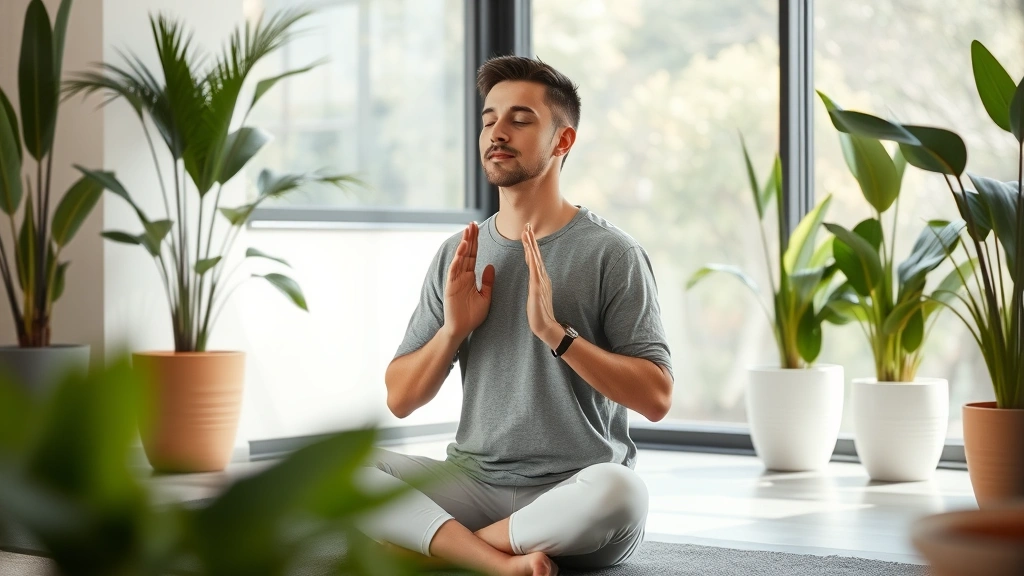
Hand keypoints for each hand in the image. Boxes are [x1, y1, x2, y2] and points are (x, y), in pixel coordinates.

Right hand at [443, 222, 495, 340]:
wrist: (462, 329)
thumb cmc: (473, 315)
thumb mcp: (486, 296)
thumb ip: (488, 281)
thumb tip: (491, 266)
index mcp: (470, 276)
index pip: (473, 255)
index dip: (476, 242)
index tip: (477, 228)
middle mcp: (462, 275)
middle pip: (466, 253)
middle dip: (470, 238)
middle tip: (472, 223)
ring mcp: (455, 280)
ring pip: (459, 259)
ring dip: (463, 246)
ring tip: (467, 232)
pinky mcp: (450, 287)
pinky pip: (454, 272)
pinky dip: (457, 261)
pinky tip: (461, 251)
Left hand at [521, 223, 562, 348]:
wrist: (545, 326)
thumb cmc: (539, 312)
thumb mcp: (535, 292)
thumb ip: (534, 281)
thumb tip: (532, 273)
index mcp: (539, 277)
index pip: (533, 257)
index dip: (530, 244)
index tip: (526, 231)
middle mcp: (541, 276)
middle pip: (535, 254)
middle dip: (530, 239)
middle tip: (527, 225)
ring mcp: (540, 282)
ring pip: (535, 260)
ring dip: (531, 246)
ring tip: (526, 233)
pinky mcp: (537, 289)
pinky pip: (535, 272)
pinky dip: (533, 261)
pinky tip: (530, 253)